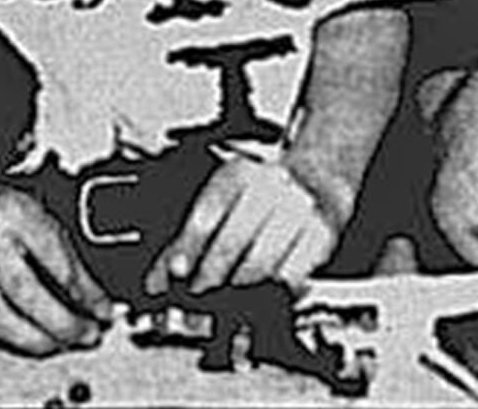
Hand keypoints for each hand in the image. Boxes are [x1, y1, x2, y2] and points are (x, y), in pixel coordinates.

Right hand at [0, 173, 112, 356]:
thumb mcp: (36, 213)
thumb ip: (64, 254)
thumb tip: (94, 297)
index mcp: (13, 210)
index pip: (53, 257)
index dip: (83, 291)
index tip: (103, 310)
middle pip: (24, 292)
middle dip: (61, 322)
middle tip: (87, 334)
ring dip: (37, 338)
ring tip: (63, 343)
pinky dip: (12, 337)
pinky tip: (33, 339)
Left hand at [142, 153, 342, 295]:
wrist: (315, 183)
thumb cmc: (256, 201)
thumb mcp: (218, 207)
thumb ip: (185, 244)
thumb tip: (156, 284)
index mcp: (237, 175)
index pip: (206, 215)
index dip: (187, 249)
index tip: (176, 274)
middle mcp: (270, 187)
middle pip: (232, 240)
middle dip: (209, 276)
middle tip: (197, 297)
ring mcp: (298, 210)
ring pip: (261, 261)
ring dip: (237, 289)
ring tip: (224, 302)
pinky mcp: (321, 236)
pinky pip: (292, 274)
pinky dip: (271, 292)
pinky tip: (259, 297)